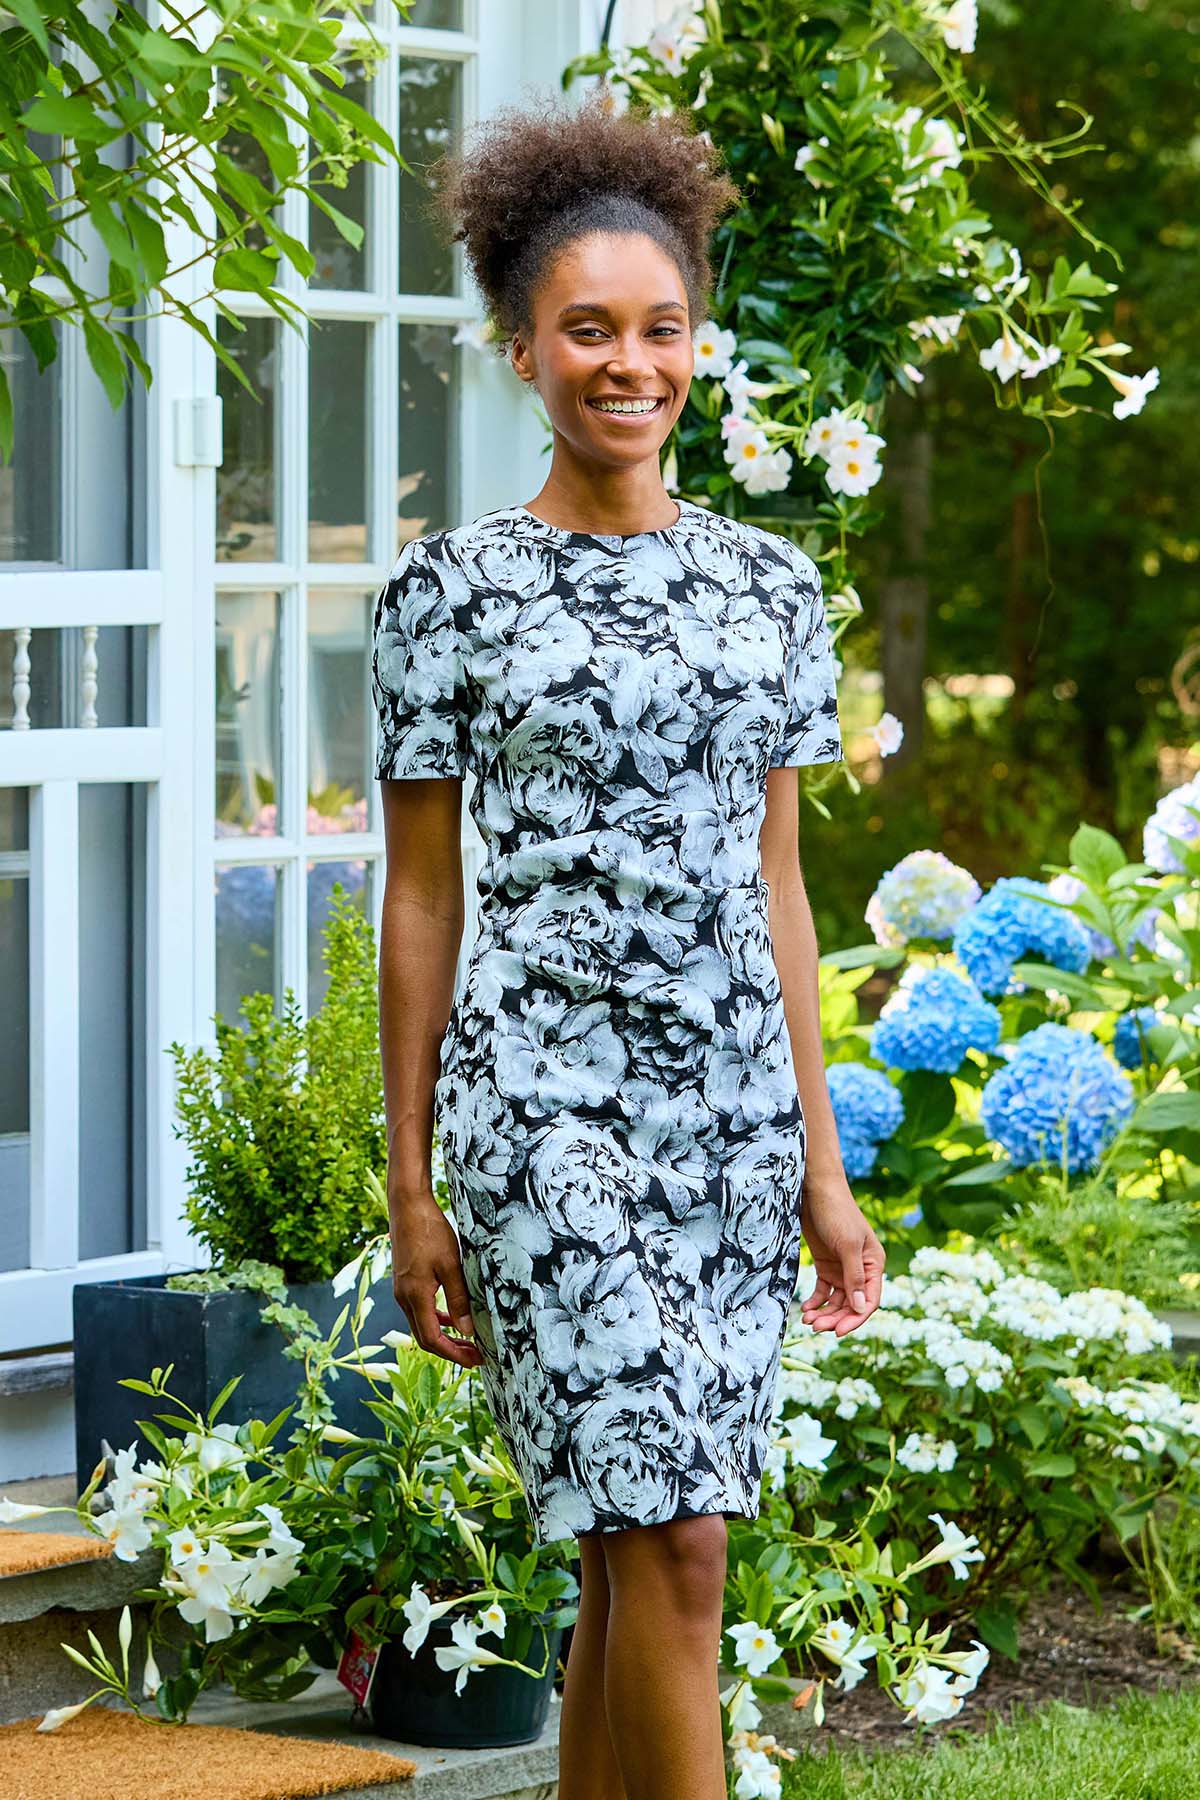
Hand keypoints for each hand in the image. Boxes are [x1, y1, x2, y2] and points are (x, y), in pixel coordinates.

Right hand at [389, 1194, 483, 1368]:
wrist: (407, 1206)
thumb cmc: (430, 1231)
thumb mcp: (451, 1265)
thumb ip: (459, 1299)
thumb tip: (468, 1331)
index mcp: (414, 1297)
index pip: (432, 1340)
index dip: (454, 1354)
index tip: (476, 1359)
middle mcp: (404, 1298)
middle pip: (425, 1337)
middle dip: (451, 1349)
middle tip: (476, 1355)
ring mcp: (402, 1291)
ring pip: (422, 1324)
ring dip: (445, 1335)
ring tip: (468, 1340)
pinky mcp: (405, 1282)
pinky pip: (420, 1309)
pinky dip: (437, 1318)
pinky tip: (452, 1315)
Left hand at [797, 1176, 884, 1337]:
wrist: (815, 1190)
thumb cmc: (836, 1213)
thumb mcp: (847, 1245)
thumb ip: (854, 1277)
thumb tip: (862, 1308)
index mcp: (874, 1264)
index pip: (870, 1300)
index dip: (855, 1318)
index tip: (838, 1332)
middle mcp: (861, 1269)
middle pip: (852, 1303)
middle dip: (835, 1317)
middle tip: (816, 1327)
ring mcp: (842, 1267)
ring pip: (837, 1300)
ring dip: (824, 1312)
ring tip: (808, 1320)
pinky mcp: (826, 1264)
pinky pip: (824, 1290)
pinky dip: (816, 1301)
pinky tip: (806, 1308)